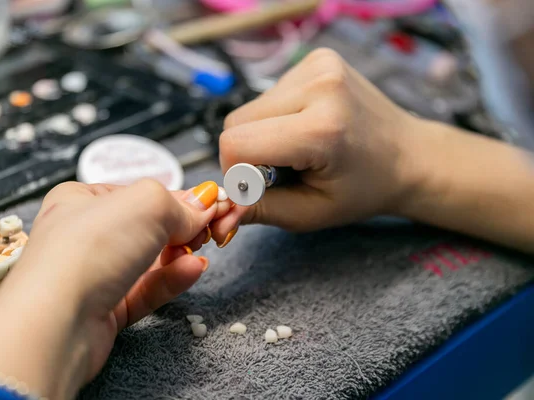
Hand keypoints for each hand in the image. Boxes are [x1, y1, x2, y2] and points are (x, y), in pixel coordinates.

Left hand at [0, 179, 229, 398]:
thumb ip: (179, 203)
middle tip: (214, 228)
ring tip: (205, 249)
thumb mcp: (146, 203)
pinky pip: (146, 290)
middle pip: (148, 228)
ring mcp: (95, 274)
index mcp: (83, 200)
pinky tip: (193, 270)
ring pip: (150, 261)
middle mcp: (86, 236)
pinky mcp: (105, 309)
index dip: (179, 198)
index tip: (213, 203)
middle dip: (184, 228)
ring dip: (181, 254)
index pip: (140, 195)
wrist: (55, 320)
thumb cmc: (86, 249)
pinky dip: (171, 279)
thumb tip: (203, 205)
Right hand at [217, 48, 423, 231]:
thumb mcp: (311, 213)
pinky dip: (278, 115)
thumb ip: (260, 210)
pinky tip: (307, 125)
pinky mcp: (318, 58)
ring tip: (300, 147)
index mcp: (321, 129)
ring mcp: (319, 65)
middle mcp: (320, 86)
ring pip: (251, 107)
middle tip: (282, 169)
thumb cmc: (363, 189)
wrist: (408, 156)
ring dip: (264, 133)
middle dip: (248, 152)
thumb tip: (219, 208)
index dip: (236, 171)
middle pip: (237, 122)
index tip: (258, 187)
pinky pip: (271, 93)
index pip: (236, 143)